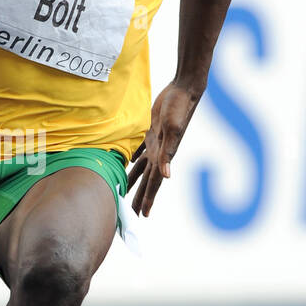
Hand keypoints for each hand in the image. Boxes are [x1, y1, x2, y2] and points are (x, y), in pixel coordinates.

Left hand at [127, 82, 199, 216]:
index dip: (148, 199)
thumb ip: (168, 153)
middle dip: (138, 196)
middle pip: (145, 180)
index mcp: (164, 156)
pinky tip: (125, 161)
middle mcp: (159, 153)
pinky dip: (130, 156)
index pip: (154, 183)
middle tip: (129, 213)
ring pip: (140, 167)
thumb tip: (166, 176)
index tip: (143, 216)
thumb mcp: (173, 130)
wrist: (183, 90)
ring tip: (122, 190)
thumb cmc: (180, 108)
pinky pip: (137, 148)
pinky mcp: (150, 131)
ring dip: (132, 179)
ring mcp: (154, 143)